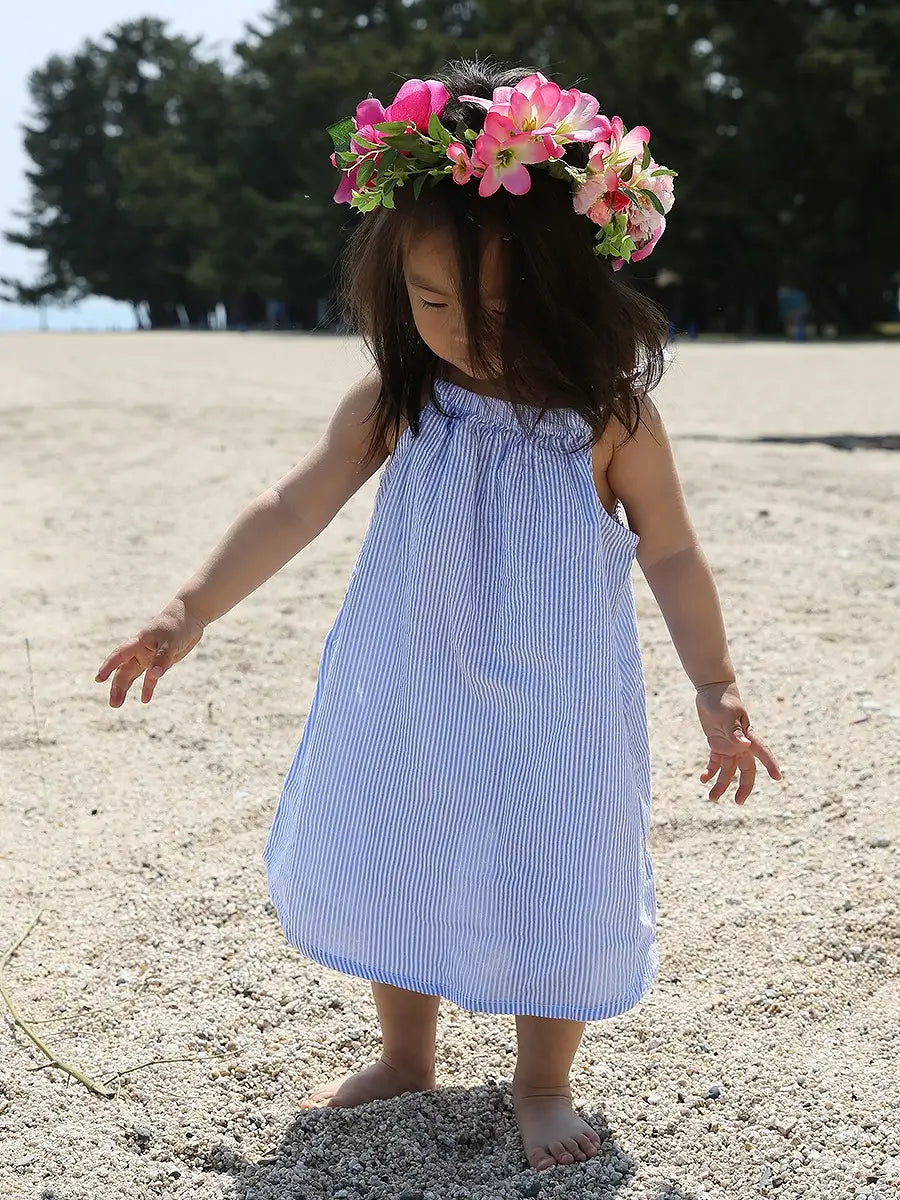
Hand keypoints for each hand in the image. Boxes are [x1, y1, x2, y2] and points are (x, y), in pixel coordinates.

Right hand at [95, 598, 206, 706]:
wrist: (190, 616)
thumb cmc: (176, 625)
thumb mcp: (170, 642)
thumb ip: (162, 659)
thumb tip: (155, 675)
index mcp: (139, 643)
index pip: (120, 656)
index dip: (109, 666)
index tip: (99, 679)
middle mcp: (140, 651)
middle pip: (124, 670)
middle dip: (117, 686)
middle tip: (114, 704)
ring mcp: (149, 657)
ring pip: (133, 675)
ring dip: (126, 688)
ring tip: (117, 704)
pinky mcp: (160, 662)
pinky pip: (151, 678)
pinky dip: (148, 688)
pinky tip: (145, 700)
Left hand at [695, 680, 781, 804]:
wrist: (712, 690)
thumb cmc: (722, 701)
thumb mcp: (726, 715)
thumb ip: (734, 732)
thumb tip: (743, 746)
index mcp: (748, 736)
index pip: (762, 752)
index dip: (770, 764)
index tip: (778, 777)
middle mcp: (741, 744)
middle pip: (746, 770)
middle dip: (744, 787)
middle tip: (739, 802)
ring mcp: (730, 745)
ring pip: (728, 770)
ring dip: (721, 784)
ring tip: (712, 798)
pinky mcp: (718, 744)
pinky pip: (715, 762)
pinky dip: (710, 772)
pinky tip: (703, 779)